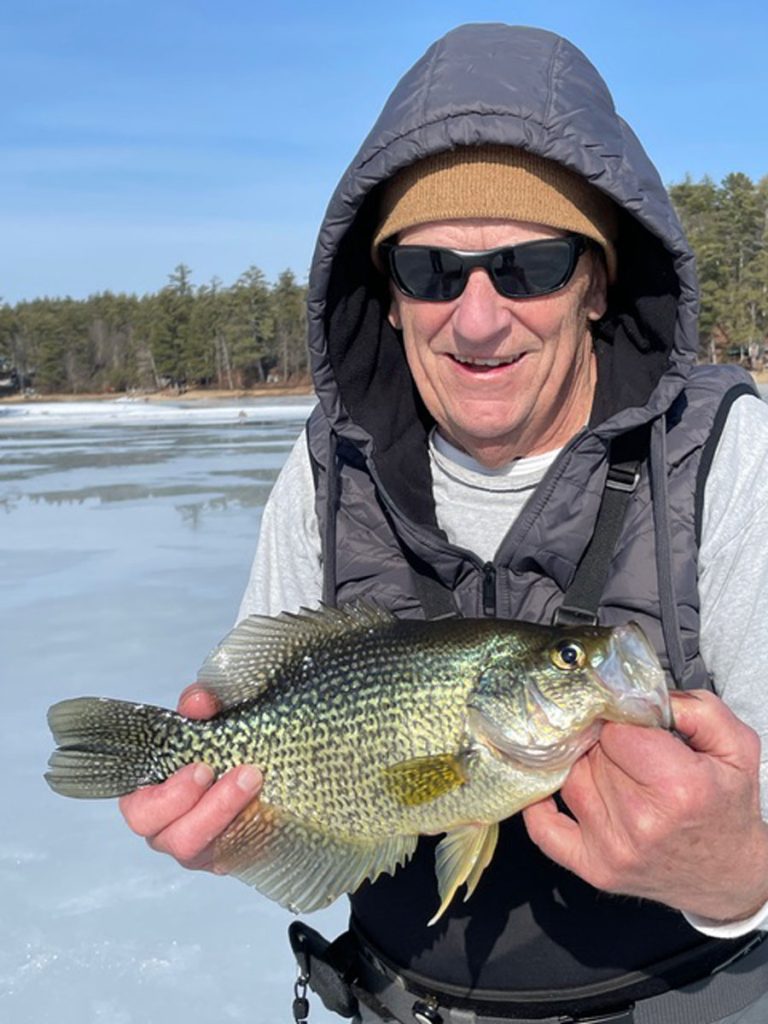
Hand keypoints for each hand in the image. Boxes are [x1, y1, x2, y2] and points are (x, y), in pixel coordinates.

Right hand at [119, 685, 261, 871]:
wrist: (260, 759)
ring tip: (253, 778)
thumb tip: (200, 701)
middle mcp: (170, 828)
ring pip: (204, 847)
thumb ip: (198, 703)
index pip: (139, 810)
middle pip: (172, 837)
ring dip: (229, 811)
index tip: (201, 768)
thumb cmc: (220, 740)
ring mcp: (202, 847)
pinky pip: (237, 852)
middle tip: (233, 775)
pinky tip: (267, 801)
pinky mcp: (231, 854)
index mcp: (152, 797)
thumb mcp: (209, 713)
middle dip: (203, 807)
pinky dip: (253, 826)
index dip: (164, 797)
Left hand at [522, 690, 767, 922]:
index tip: (633, 724)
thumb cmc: (728, 807)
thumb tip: (647, 693)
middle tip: (625, 748)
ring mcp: (612, 848)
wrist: (730, 873)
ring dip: (582, 767)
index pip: (616, 730)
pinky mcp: (594, 869)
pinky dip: (540, 805)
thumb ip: (697, 708)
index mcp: (678, 787)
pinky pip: (543, 830)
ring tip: (606, 767)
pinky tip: (552, 786)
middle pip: (591, 753)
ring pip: (568, 779)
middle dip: (604, 743)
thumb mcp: (735, 747)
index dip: (623, 720)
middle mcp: (641, 821)